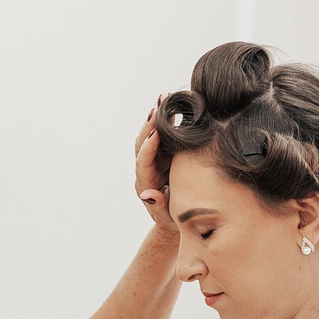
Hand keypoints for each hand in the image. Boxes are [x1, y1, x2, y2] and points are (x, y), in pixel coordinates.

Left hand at [135, 99, 174, 235]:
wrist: (176, 219)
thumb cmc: (174, 221)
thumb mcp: (168, 217)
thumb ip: (158, 206)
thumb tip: (146, 194)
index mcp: (146, 183)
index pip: (143, 162)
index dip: (148, 147)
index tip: (156, 132)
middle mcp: (147, 169)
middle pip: (143, 143)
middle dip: (150, 124)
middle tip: (158, 105)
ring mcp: (154, 161)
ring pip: (151, 136)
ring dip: (157, 117)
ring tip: (165, 98)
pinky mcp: (163, 156)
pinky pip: (162, 136)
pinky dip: (167, 121)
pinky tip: (174, 105)